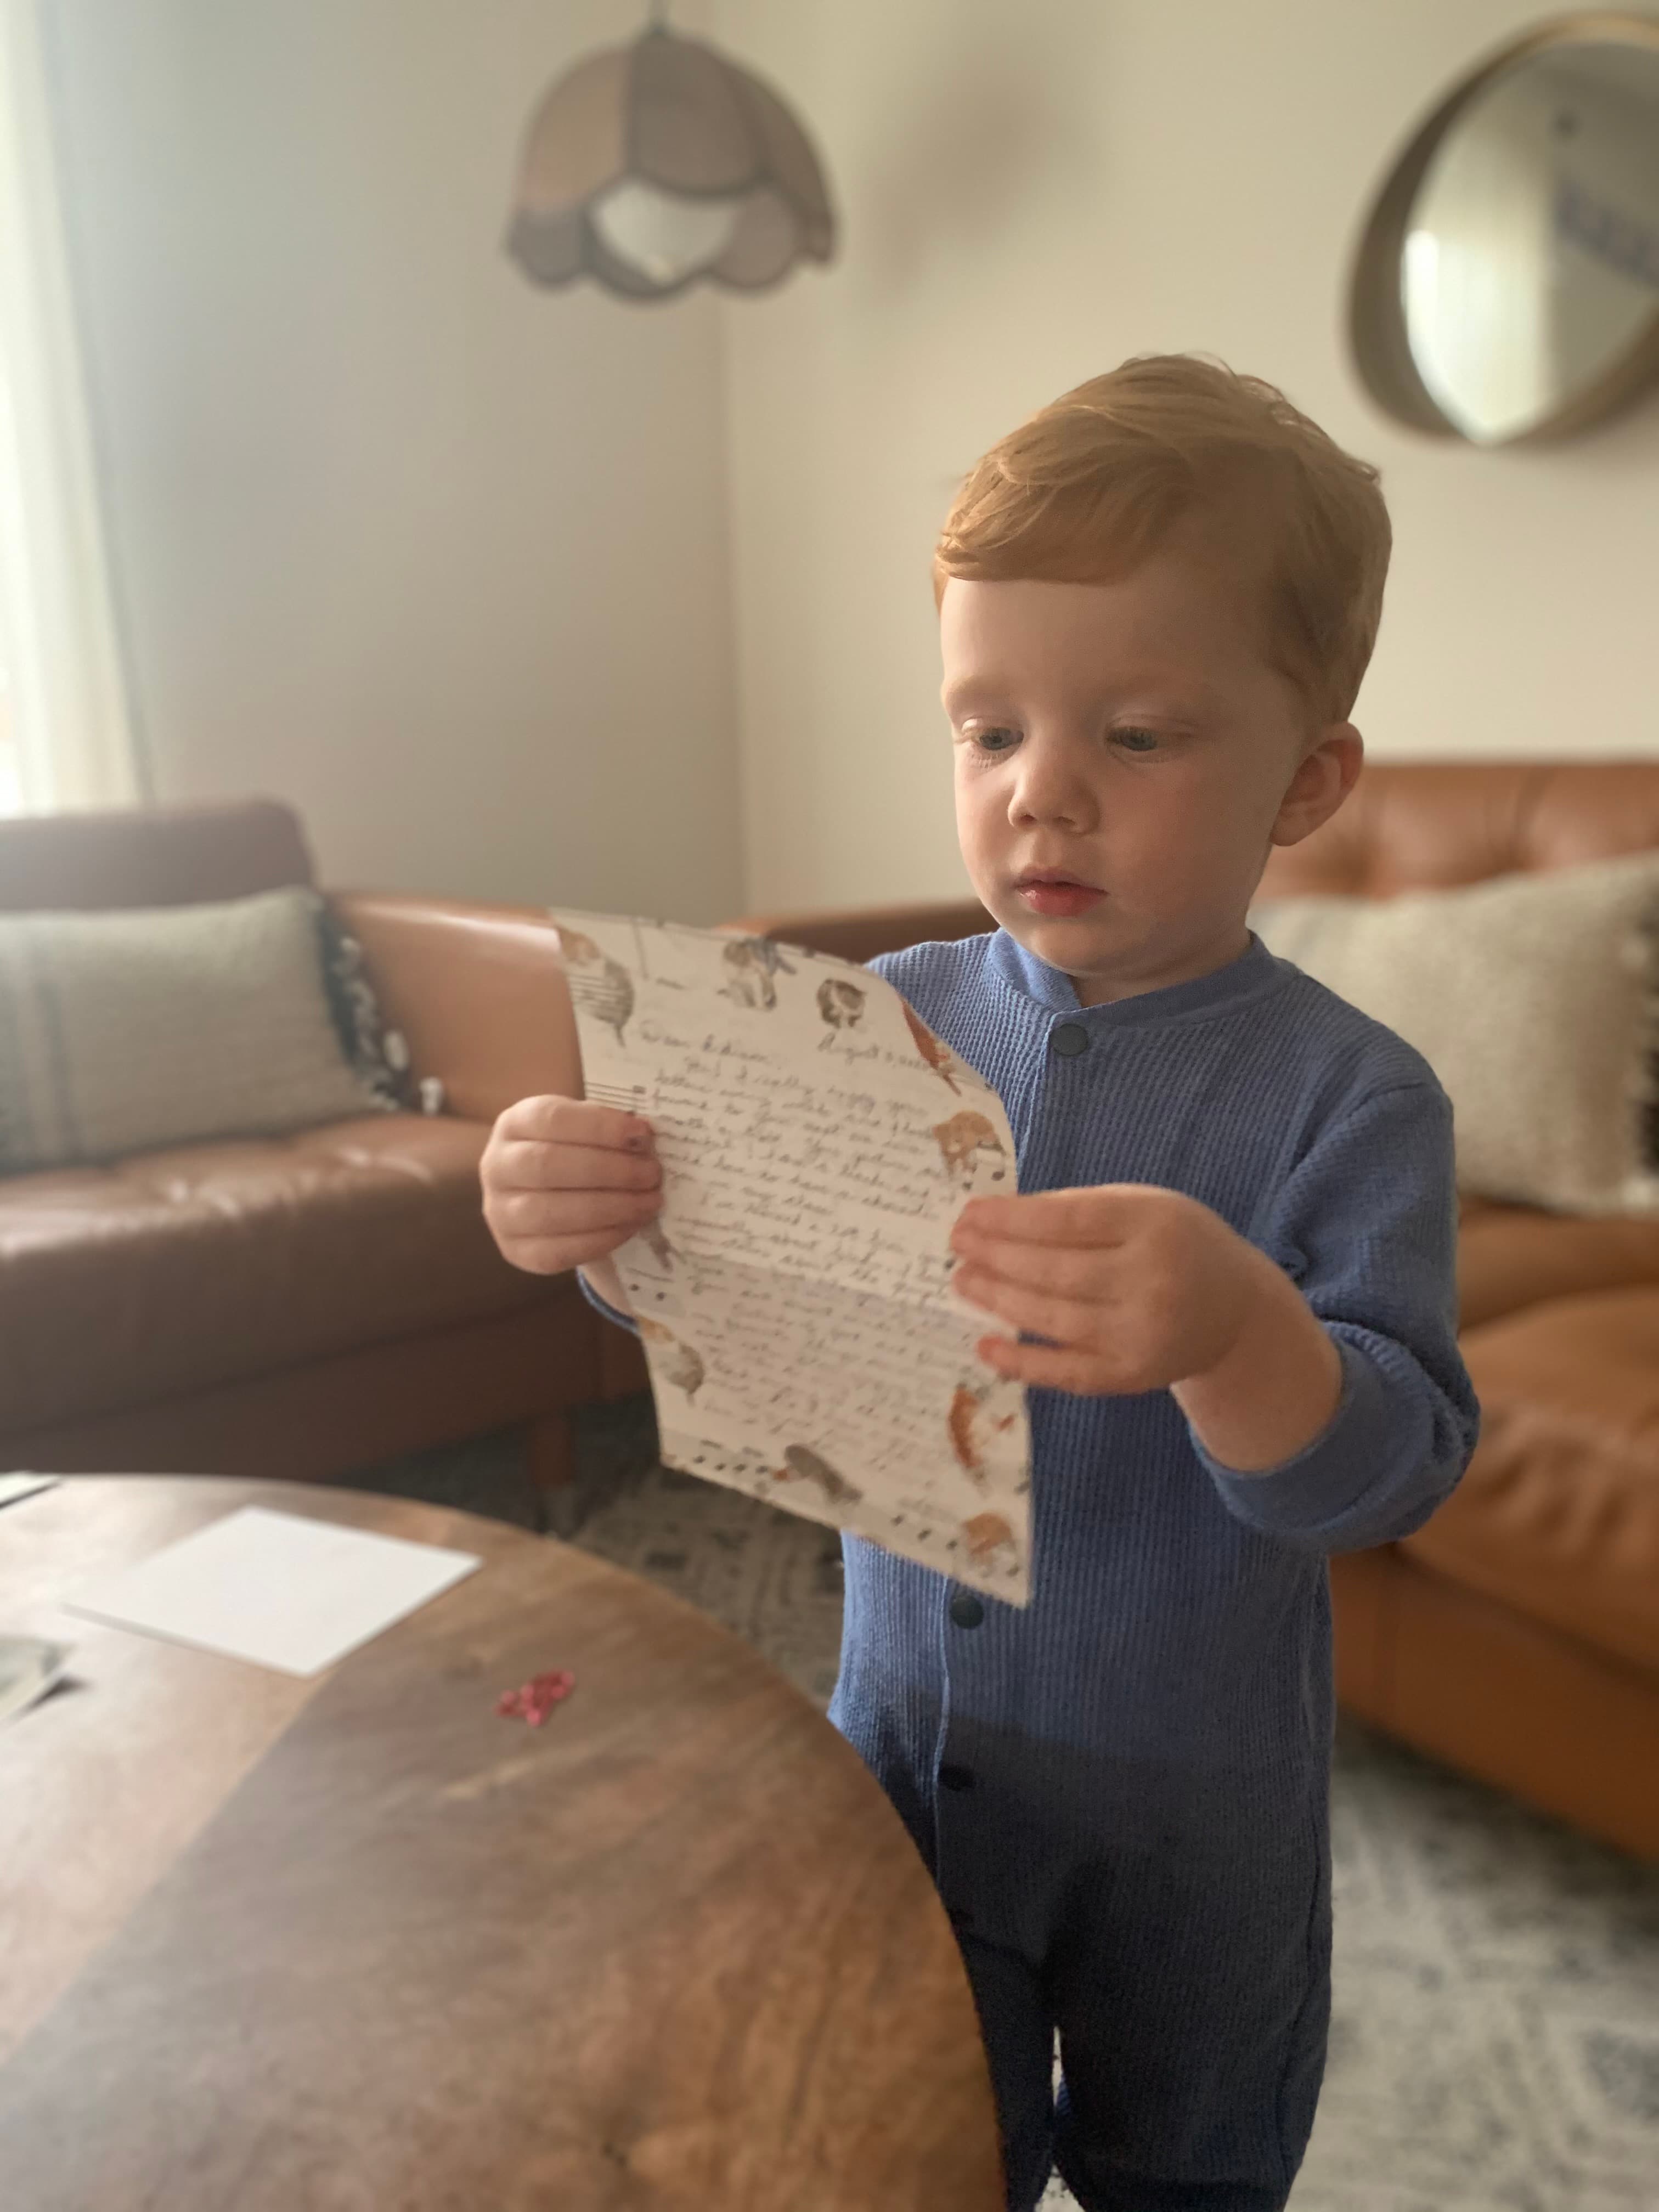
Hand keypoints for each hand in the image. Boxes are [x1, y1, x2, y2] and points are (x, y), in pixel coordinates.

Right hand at [480, 1096, 660, 1277]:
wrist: (551, 1199)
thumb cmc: (574, 1154)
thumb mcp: (584, 1131)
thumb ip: (608, 1130)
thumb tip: (643, 1136)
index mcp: (514, 1124)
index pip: (551, 1119)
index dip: (599, 1126)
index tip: (642, 1134)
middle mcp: (496, 1166)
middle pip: (548, 1165)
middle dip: (610, 1170)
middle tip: (652, 1174)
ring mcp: (500, 1213)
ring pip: (552, 1212)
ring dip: (611, 1207)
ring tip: (649, 1202)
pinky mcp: (516, 1251)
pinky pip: (559, 1250)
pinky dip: (602, 1238)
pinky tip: (631, 1226)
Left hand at [950, 1184, 1256, 1393]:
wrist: (1235, 1313)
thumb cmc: (1177, 1245)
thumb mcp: (1144, 1207)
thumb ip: (1080, 1209)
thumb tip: (1000, 1216)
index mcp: (1156, 1226)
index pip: (1070, 1221)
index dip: (1013, 1218)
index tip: (970, 1212)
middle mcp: (1153, 1281)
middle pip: (1058, 1271)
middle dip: (998, 1256)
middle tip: (956, 1244)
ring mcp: (1142, 1334)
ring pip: (1056, 1319)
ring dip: (999, 1300)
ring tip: (962, 1280)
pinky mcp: (1131, 1376)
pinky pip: (1067, 1372)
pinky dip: (1022, 1362)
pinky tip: (984, 1345)